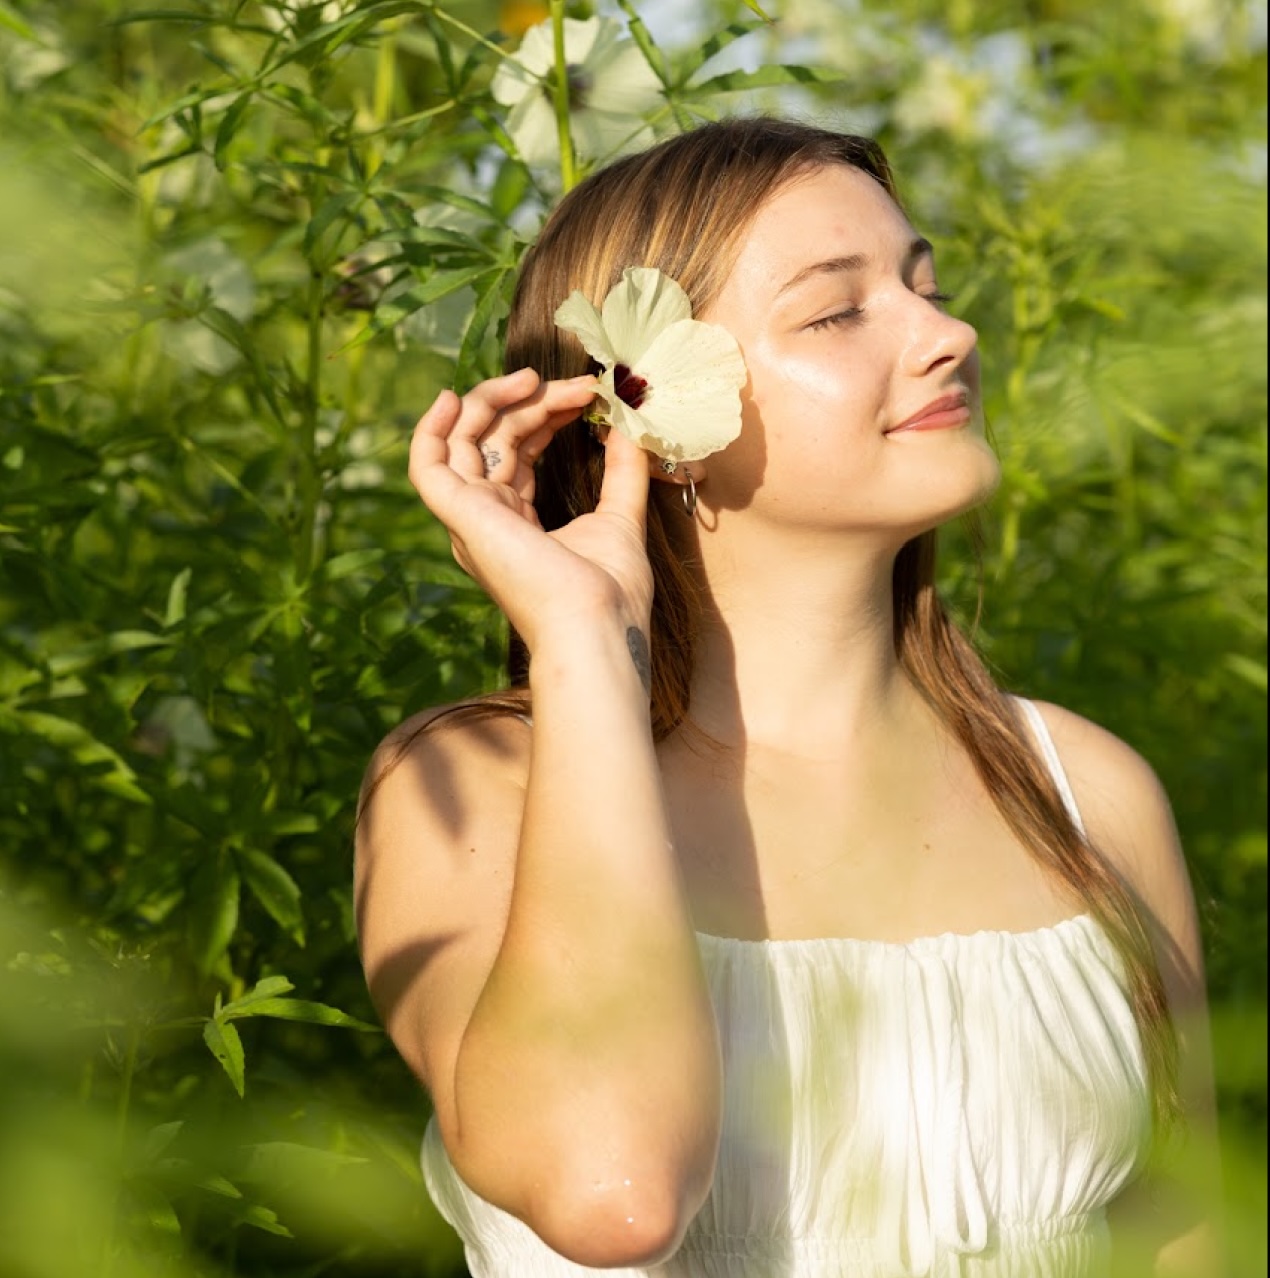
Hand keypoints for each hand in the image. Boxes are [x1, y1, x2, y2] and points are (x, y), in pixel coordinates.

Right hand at [408, 368, 655, 650]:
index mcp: (516, 525)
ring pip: (462, 441)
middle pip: (493, 439)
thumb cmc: (610, 593)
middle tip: (579, 386)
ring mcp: (470, 519)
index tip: (586, 394)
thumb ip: (623, 471)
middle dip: (533, 403)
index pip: (517, 453)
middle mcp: (486, 521)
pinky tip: (449, 397)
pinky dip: (431, 428)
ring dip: (496, 400)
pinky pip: (427, 464)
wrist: (596, 627)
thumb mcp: (622, 517)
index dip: (546, 416)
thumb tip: (628, 425)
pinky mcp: (460, 514)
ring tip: (535, 378)